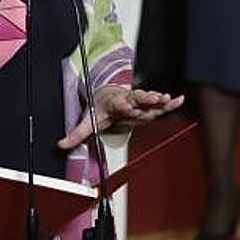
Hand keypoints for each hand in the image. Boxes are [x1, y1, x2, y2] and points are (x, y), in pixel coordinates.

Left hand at [57, 87, 184, 149]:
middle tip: (155, 97)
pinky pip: (161, 105)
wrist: (109, 95)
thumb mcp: (88, 119)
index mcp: (115, 103)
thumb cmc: (102, 107)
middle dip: (147, 99)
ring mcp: (140, 102)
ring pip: (150, 100)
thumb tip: (61, 145)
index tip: (128, 106)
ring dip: (159, 100)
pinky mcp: (148, 105)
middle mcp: (129, 100)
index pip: (120, 104)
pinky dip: (170, 103)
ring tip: (167, 98)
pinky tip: (178, 99)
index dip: (124, 105)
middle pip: (139, 99)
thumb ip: (76, 133)